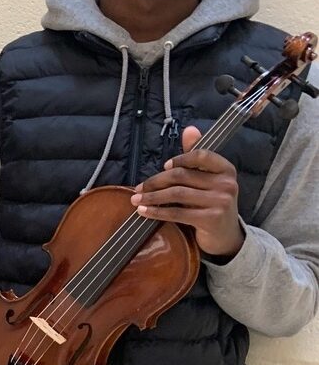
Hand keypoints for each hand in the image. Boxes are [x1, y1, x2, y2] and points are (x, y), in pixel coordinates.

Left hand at [130, 126, 242, 258]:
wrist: (226, 235)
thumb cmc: (212, 203)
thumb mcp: (208, 179)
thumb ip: (197, 157)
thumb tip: (190, 129)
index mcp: (226, 169)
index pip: (200, 155)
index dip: (180, 159)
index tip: (163, 166)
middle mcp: (226, 183)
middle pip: (182, 176)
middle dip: (156, 181)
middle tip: (139, 188)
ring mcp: (220, 202)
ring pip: (177, 194)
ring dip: (152, 197)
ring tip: (136, 200)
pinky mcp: (210, 219)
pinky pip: (177, 213)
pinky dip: (157, 212)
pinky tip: (144, 212)